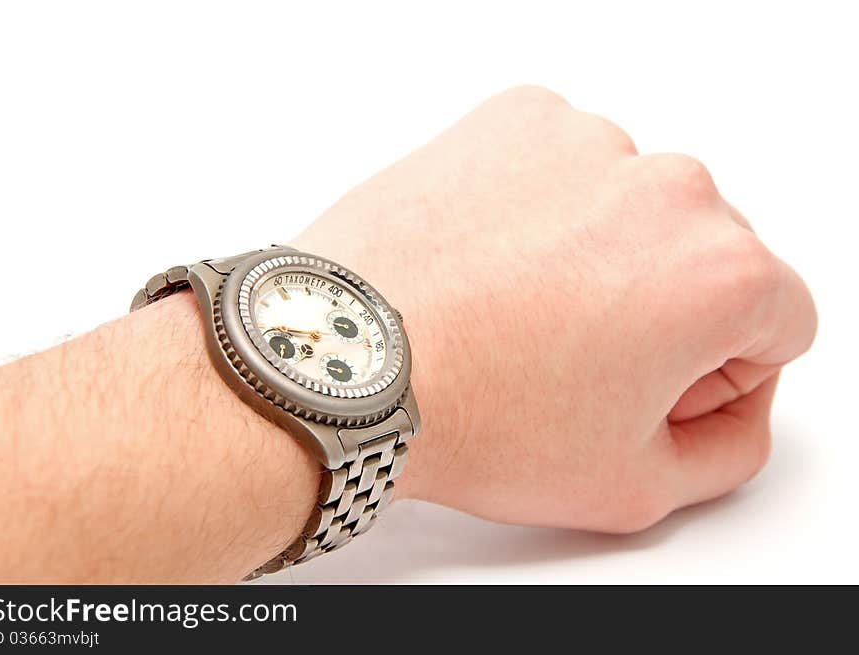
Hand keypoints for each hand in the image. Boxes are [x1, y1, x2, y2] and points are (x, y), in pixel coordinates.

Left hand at [293, 86, 816, 532]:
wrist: (349, 359)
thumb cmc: (475, 417)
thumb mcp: (631, 486)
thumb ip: (725, 448)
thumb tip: (732, 406)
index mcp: (721, 275)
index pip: (778, 322)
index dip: (719, 372)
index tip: (652, 391)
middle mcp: (669, 188)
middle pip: (707, 258)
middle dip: (662, 313)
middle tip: (572, 361)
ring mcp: (588, 143)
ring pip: (633, 210)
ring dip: (598, 256)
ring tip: (518, 312)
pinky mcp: (518, 120)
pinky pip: (564, 169)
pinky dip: (541, 210)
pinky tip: (492, 262)